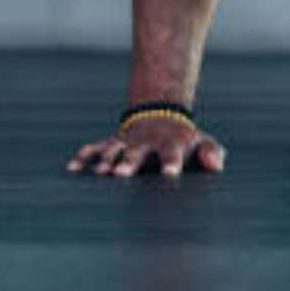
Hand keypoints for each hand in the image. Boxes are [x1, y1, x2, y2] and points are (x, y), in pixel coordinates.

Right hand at [66, 117, 225, 178]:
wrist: (162, 115)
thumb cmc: (186, 140)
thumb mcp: (204, 142)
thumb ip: (212, 153)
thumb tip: (216, 166)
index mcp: (171, 143)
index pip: (173, 153)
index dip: (172, 162)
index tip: (170, 173)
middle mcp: (146, 142)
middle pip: (138, 152)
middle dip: (130, 162)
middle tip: (122, 175)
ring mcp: (127, 141)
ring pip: (114, 149)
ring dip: (106, 160)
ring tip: (100, 173)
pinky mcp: (112, 144)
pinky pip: (95, 149)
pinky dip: (84, 157)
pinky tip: (73, 168)